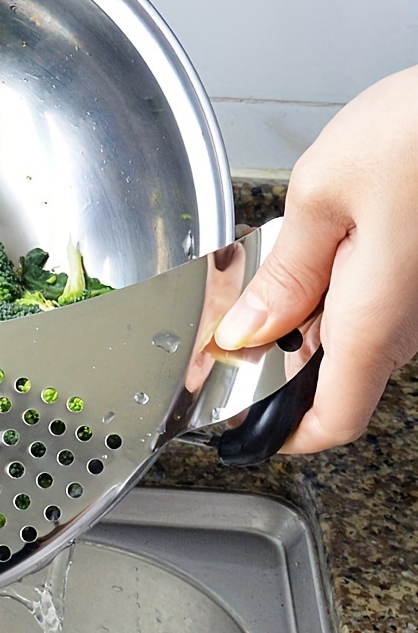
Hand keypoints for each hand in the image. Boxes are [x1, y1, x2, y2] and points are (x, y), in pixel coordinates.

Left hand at [215, 64, 417, 452]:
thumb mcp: (321, 198)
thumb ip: (282, 275)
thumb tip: (245, 333)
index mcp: (373, 321)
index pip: (333, 421)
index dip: (282, 434)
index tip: (237, 422)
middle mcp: (407, 324)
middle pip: (333, 377)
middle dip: (277, 355)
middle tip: (233, 312)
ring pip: (351, 336)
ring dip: (304, 313)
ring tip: (279, 256)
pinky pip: (373, 302)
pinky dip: (333, 286)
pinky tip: (318, 239)